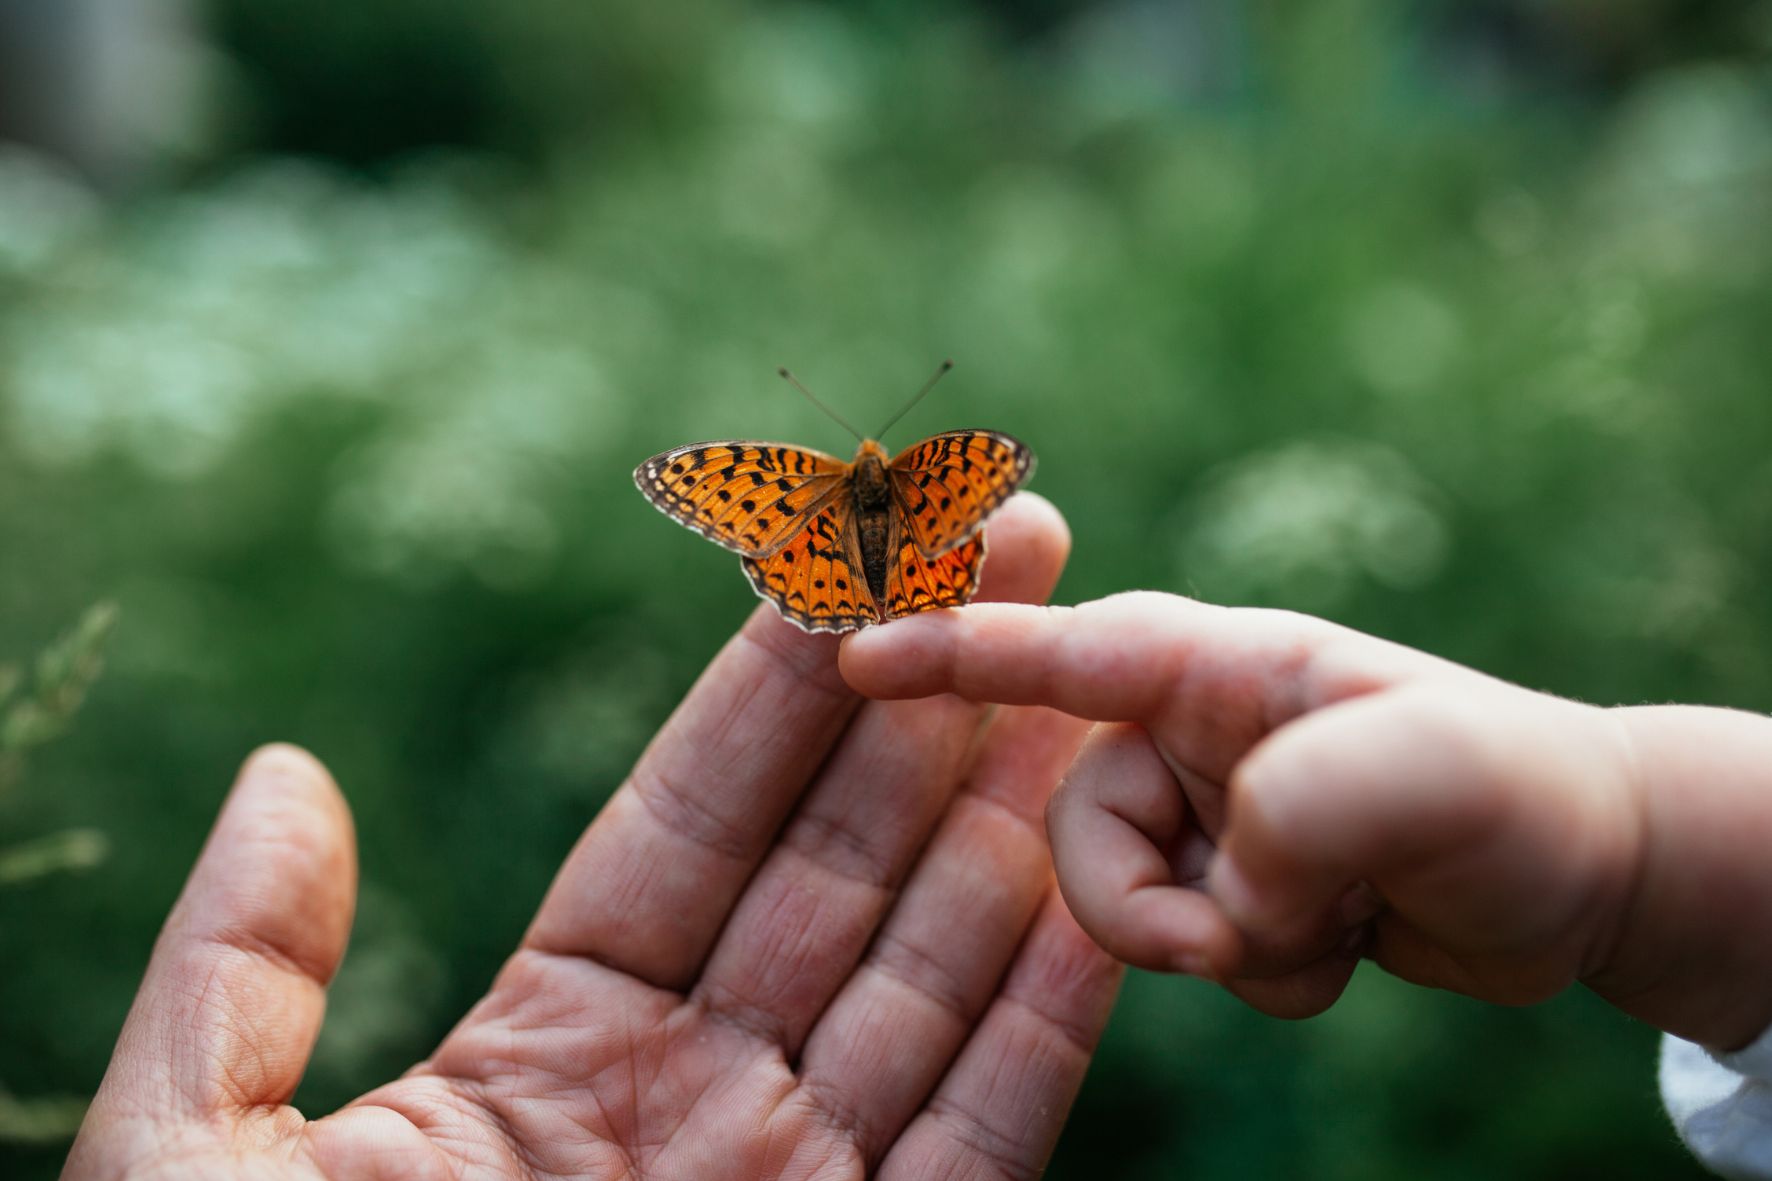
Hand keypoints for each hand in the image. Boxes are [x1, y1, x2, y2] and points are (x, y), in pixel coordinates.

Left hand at [64, 495, 1119, 1179]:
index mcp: (545, 1048)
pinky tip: (1096, 879)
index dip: (776, 672)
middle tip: (1011, 529)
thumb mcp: (194, 1158)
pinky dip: (1052, 1009)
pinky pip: (987, 1130)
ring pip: (933, 965)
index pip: (691, 816)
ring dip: (1011, 809)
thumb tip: (293, 772)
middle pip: (840, 857)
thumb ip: (246, 968)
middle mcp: (694, 1098)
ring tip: (1079, 655)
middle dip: (929, 690)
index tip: (847, 532)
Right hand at [840, 592, 1771, 1048]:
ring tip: (1328, 928)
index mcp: (1216, 665)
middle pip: (1071, 821)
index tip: (849, 654)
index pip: (1056, 652)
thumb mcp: (1436, 777)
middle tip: (1235, 931)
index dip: (947, 652)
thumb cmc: (1516, 790)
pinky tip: (1335, 944)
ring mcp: (1201, 810)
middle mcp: (1188, 729)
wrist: (1577, 873)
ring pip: (1117, 904)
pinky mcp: (1224, 882)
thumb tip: (1225, 877)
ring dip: (1217, 944)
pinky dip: (1251, 970)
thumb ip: (1303, 806)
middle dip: (1136, 899)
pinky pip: (1176, 950)